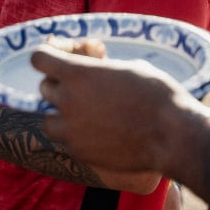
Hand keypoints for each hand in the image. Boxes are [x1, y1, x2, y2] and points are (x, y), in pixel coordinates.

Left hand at [33, 44, 204, 173]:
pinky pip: (66, 141)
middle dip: (59, 86)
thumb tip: (93, 65)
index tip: (57, 60)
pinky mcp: (79, 152)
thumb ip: (100, 68)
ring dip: (60, 115)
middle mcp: (67, 100)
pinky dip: (75, 137)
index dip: (47, 57)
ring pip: (48, 120)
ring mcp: (71, 129)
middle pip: (44, 88)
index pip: (38, 58)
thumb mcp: (127, 67)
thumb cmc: (156, 94)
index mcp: (77, 73)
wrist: (171, 136)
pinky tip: (97, 134)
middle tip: (79, 89)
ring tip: (83, 115)